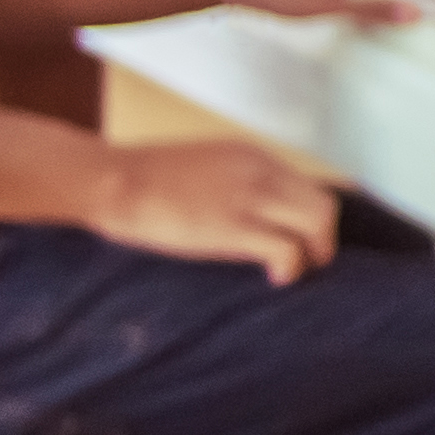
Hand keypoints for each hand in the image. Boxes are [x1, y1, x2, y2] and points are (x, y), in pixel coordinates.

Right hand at [91, 135, 340, 285]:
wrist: (110, 180)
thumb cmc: (141, 181)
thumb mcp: (201, 168)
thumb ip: (233, 183)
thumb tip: (250, 219)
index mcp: (252, 156)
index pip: (307, 186)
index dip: (309, 218)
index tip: (301, 240)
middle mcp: (261, 171)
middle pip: (324, 203)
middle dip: (323, 238)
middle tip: (309, 262)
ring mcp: (249, 197)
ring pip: (318, 222)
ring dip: (315, 252)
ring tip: (294, 272)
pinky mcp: (233, 227)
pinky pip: (288, 250)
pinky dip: (291, 268)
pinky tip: (274, 278)